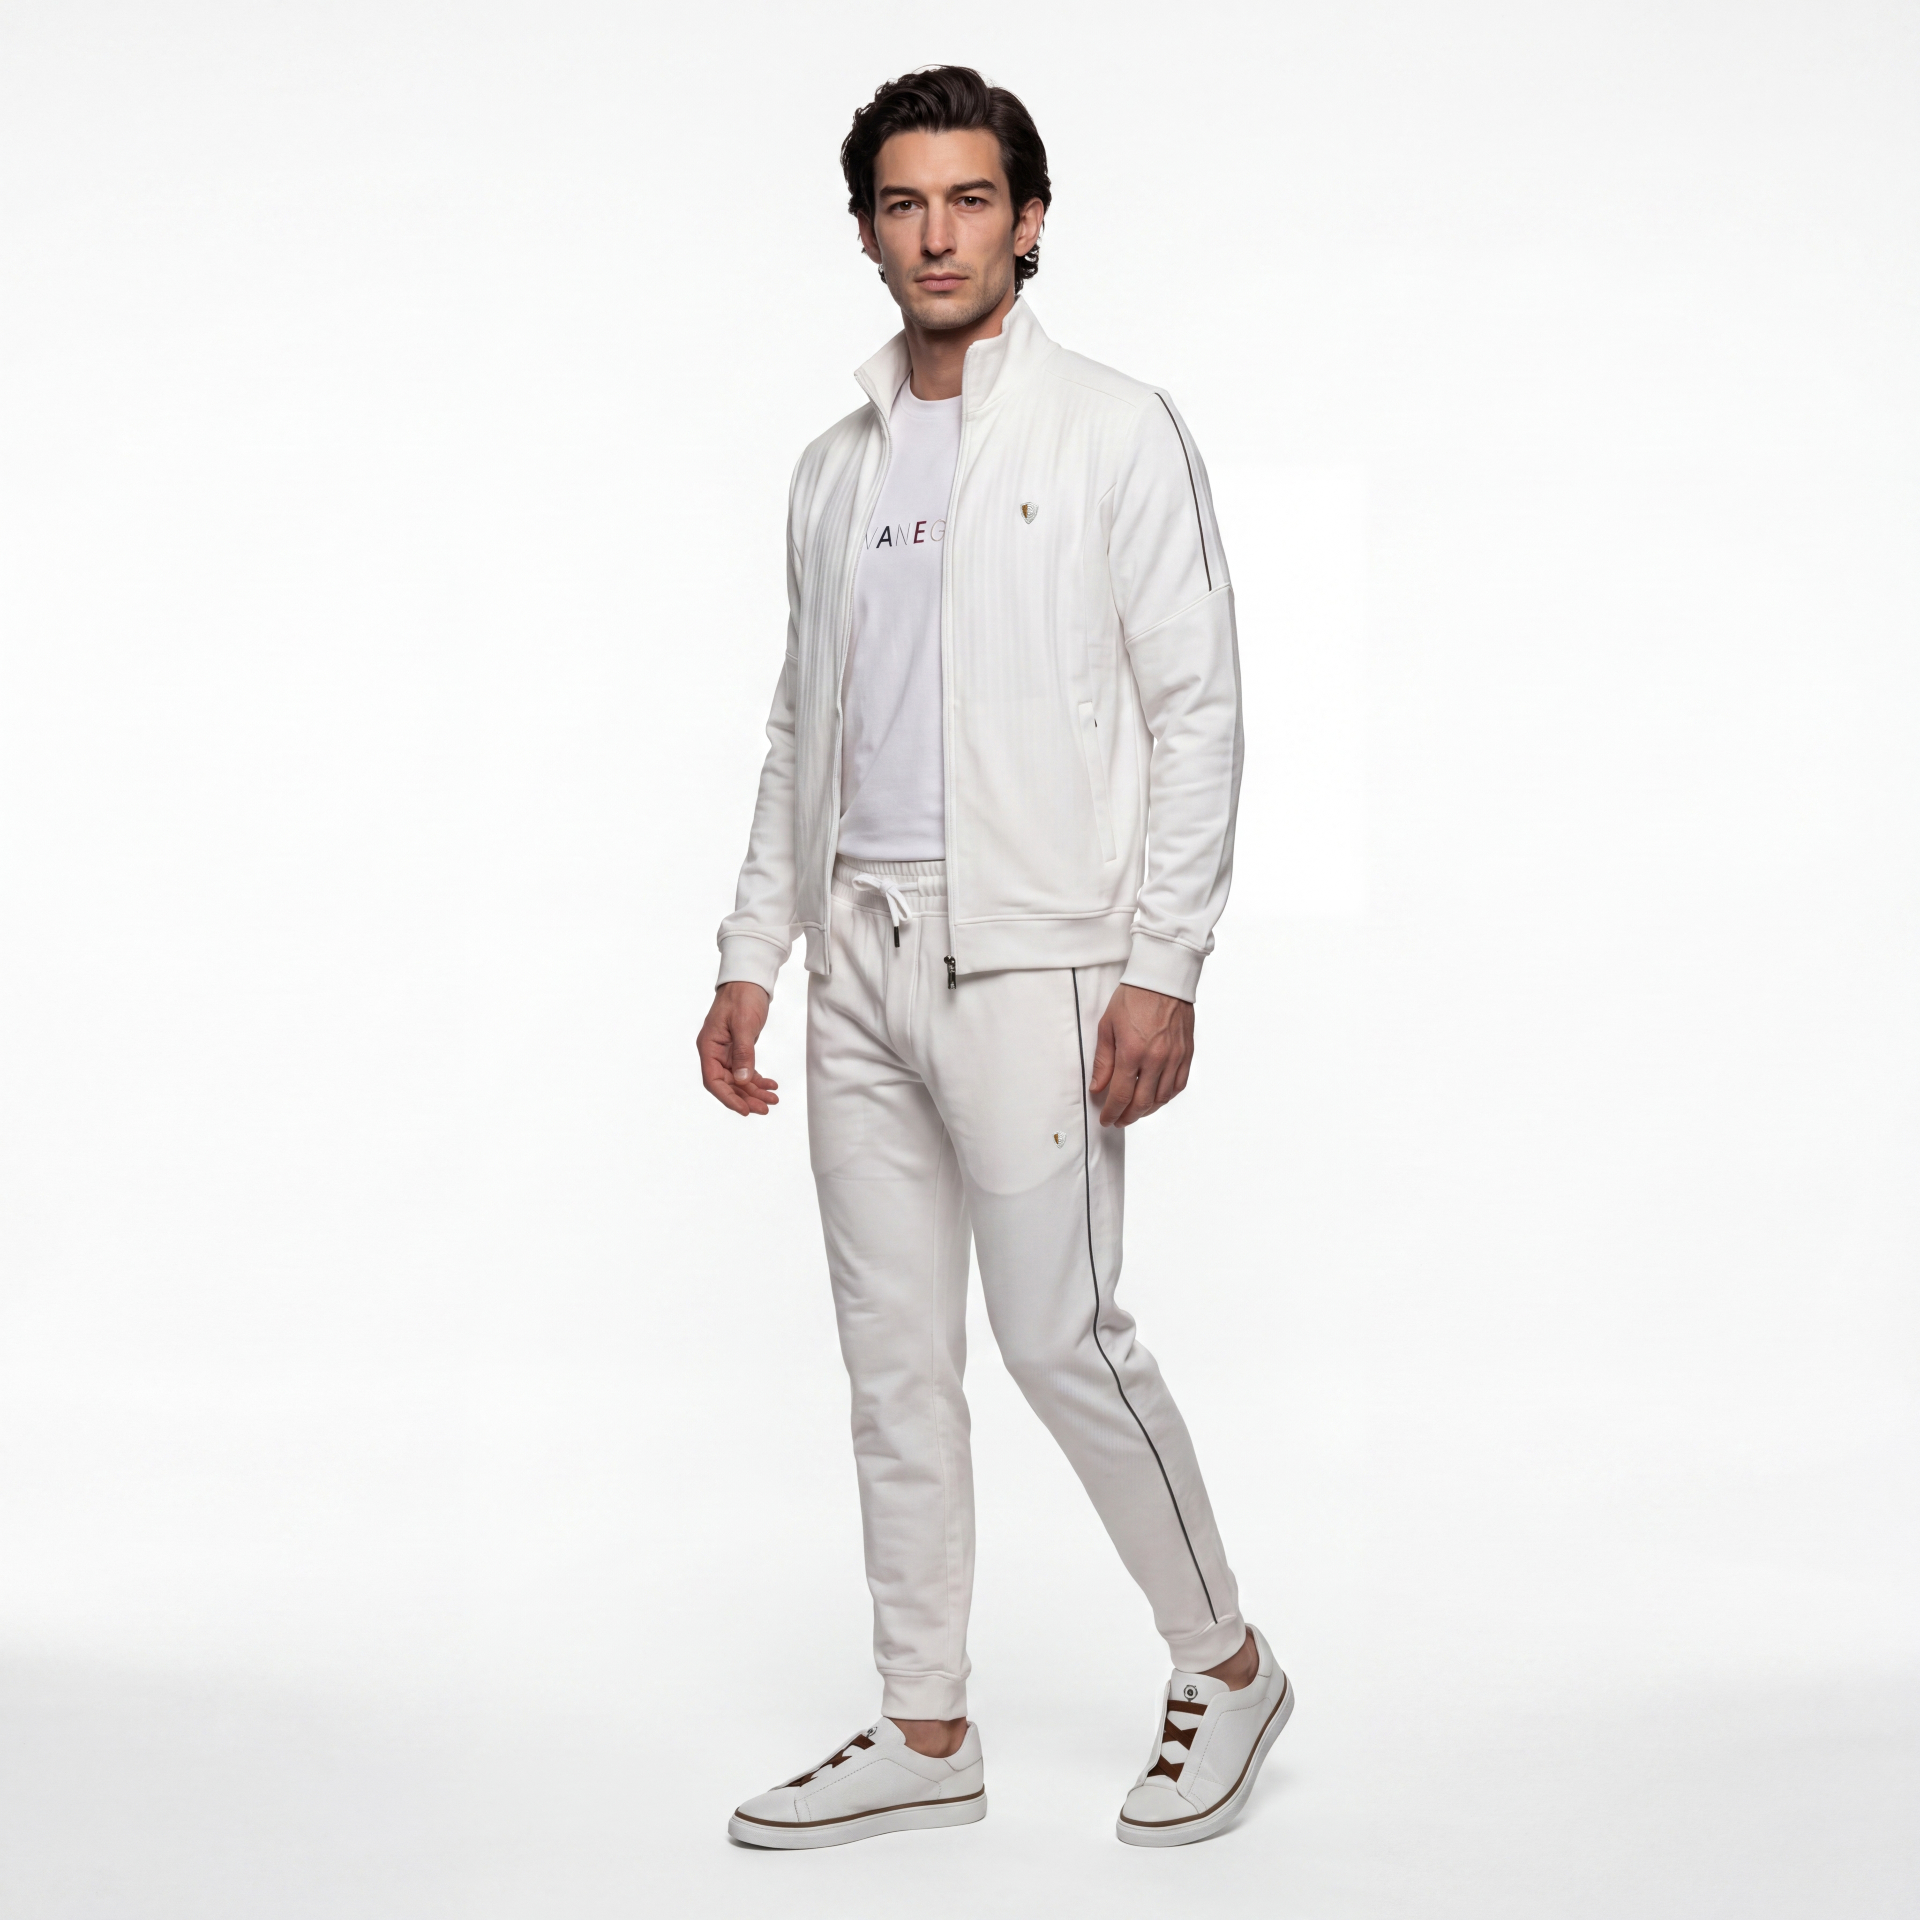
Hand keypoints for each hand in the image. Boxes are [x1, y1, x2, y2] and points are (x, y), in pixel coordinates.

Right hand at [697, 982, 778, 1115]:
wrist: (749, 980)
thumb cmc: (742, 997)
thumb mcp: (744, 1025)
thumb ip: (743, 1053)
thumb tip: (743, 1080)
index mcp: (708, 1046)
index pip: (713, 1080)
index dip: (728, 1098)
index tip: (745, 1109)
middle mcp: (714, 1051)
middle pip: (727, 1083)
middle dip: (746, 1097)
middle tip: (765, 1108)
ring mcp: (726, 1051)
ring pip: (738, 1079)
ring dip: (754, 1091)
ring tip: (772, 1099)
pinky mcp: (738, 1049)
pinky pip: (745, 1070)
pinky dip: (757, 1079)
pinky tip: (770, 1085)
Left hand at [1089, 983, 1194, 1127]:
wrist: (1163, 979)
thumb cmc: (1132, 997)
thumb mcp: (1107, 1026)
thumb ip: (1103, 1061)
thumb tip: (1098, 1088)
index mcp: (1132, 1052)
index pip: (1120, 1095)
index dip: (1111, 1112)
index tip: (1106, 1119)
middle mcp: (1155, 1059)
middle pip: (1142, 1103)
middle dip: (1128, 1117)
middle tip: (1118, 1120)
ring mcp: (1174, 1057)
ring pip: (1162, 1098)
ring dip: (1147, 1110)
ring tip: (1135, 1111)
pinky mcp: (1186, 1053)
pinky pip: (1178, 1085)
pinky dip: (1166, 1097)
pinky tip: (1156, 1098)